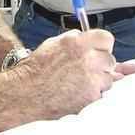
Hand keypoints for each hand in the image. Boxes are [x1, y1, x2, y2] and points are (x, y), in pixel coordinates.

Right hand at [19, 29, 134, 117]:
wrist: (25, 95)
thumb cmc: (35, 72)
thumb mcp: (54, 45)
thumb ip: (77, 41)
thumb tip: (94, 43)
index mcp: (76, 42)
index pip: (106, 38)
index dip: (102, 46)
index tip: (99, 51)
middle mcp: (86, 58)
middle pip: (110, 59)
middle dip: (101, 65)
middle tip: (85, 71)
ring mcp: (91, 78)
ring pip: (108, 79)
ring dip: (99, 81)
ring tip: (78, 84)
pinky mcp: (91, 96)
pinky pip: (101, 94)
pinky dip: (93, 95)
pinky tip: (77, 94)